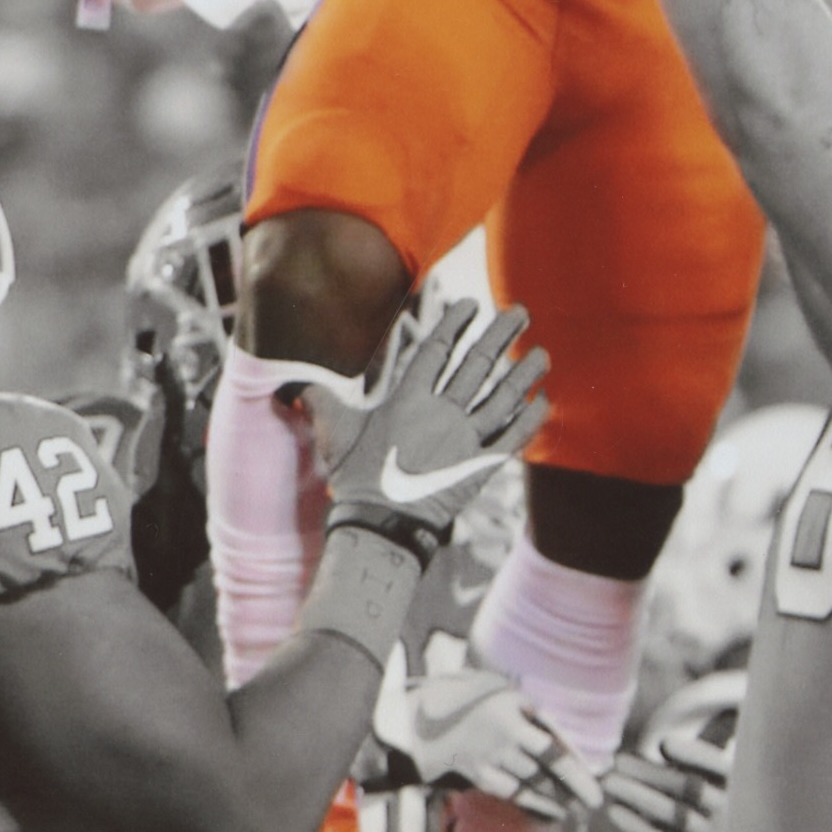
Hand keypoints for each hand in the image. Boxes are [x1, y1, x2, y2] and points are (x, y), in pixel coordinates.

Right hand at [292, 300, 548, 557]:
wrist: (378, 526)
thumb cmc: (353, 479)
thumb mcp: (334, 434)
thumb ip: (320, 401)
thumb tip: (289, 383)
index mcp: (407, 400)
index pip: (437, 349)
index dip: (456, 323)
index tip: (473, 304)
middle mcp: (440, 414)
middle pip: (477, 364)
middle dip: (501, 335)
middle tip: (520, 312)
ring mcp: (463, 441)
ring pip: (502, 397)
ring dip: (525, 373)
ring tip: (542, 354)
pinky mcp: (480, 468)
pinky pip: (512, 438)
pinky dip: (530, 419)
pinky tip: (542, 401)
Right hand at [368, 660, 602, 827]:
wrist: (423, 716)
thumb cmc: (472, 698)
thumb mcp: (504, 692)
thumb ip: (531, 712)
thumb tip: (564, 740)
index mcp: (515, 710)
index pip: (554, 741)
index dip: (576, 762)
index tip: (595, 777)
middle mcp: (506, 734)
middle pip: (548, 764)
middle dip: (574, 784)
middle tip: (595, 800)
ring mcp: (491, 756)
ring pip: (531, 782)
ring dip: (556, 796)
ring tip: (576, 806)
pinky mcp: (478, 774)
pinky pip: (511, 792)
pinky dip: (531, 801)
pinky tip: (548, 807)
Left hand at [601, 721, 730, 831]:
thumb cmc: (691, 807)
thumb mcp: (697, 783)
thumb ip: (682, 763)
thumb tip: (649, 741)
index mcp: (732, 787)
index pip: (721, 768)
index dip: (696, 755)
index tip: (665, 744)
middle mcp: (726, 814)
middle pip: (693, 789)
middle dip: (654, 772)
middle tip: (619, 760)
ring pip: (676, 815)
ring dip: (640, 796)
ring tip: (610, 781)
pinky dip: (637, 827)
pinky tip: (614, 811)